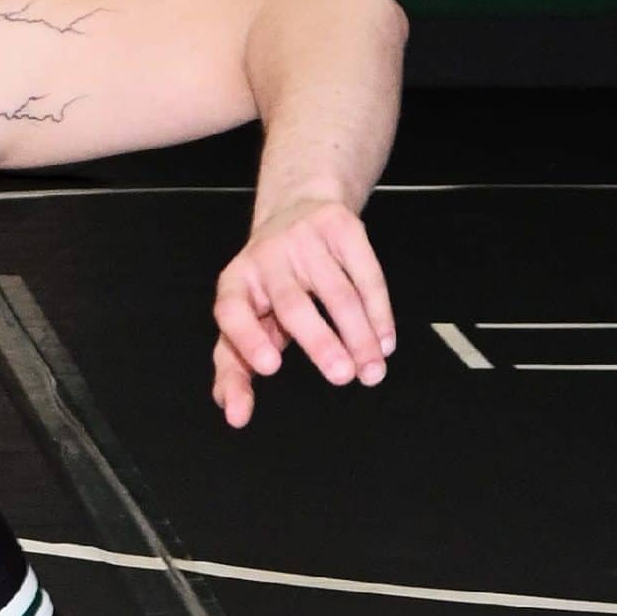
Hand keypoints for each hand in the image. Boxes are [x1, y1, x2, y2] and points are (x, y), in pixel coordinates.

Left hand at [211, 195, 395, 427]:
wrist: (297, 204)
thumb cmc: (269, 281)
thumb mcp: (247, 314)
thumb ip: (236, 364)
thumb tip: (232, 411)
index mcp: (236, 284)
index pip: (233, 312)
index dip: (249, 339)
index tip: (270, 367)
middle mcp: (266, 258)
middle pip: (293, 305)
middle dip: (319, 343)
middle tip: (341, 376)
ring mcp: (304, 240)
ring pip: (337, 293)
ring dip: (358, 335)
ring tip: (371, 370)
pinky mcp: (340, 227)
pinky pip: (365, 274)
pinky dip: (378, 311)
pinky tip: (384, 342)